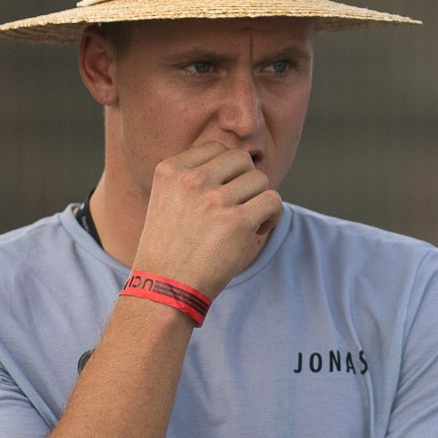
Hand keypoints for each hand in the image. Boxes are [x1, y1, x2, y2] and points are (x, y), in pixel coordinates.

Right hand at [130, 142, 282, 297]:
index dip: (226, 171)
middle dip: (245, 181)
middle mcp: (191, 180)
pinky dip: (272, 215)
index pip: (216, 149)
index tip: (221, 193)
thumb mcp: (166, 201)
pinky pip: (273, 200)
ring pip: (260, 179)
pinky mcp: (237, 222)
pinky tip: (257, 230)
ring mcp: (215, 200)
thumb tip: (240, 162)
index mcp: (170, 171)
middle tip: (238, 206)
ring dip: (258, 200)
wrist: (164, 288)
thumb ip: (192, 178)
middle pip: (241, 159)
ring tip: (246, 222)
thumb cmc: (170, 249)